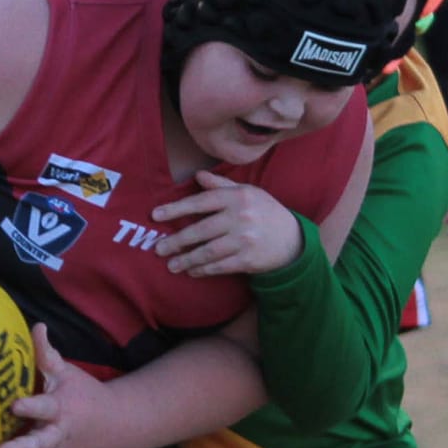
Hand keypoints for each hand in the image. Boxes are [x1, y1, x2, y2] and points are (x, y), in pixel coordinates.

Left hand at [0, 327, 104, 447]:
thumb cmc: (84, 394)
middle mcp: (58, 437)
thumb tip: (36, 325)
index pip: (46, 407)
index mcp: (61, 409)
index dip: (32, 406)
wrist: (114, 426)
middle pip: (39, 446)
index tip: (14, 403)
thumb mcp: (68, 372)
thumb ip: (47, 354)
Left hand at [153, 171, 302, 276]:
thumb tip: (197, 176)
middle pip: (201, 230)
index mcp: (237, 197)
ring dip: (186, 259)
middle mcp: (241, 217)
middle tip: (159, 248)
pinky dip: (203, 270)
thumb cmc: (264, 212)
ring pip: (208, 251)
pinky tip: (192, 271)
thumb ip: (221, 185)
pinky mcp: (248, 259)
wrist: (292, 239)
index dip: (176, 208)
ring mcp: (245, 240)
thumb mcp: (247, 192)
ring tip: (171, 265)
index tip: (155, 215)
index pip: (201, 202)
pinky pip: (219, 266)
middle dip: (177, 241)